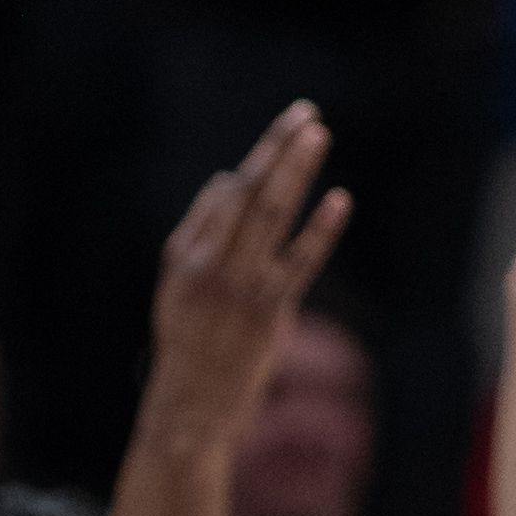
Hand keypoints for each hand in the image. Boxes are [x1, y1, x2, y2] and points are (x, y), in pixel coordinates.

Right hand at [140, 101, 352, 439]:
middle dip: (276, 149)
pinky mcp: (270, 310)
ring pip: (272, 215)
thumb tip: (230, 182)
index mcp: (185, 256)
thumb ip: (200, 232)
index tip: (283, 139)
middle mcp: (210, 266)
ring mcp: (240, 287)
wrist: (190, 402)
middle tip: (304, 113)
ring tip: (316, 135)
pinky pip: (299, 261)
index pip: (224, 198)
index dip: (255, 167)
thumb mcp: (176, 285)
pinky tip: (339, 200)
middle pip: (248, 193)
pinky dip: (321, 230)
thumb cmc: (187, 341)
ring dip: (296, 171)